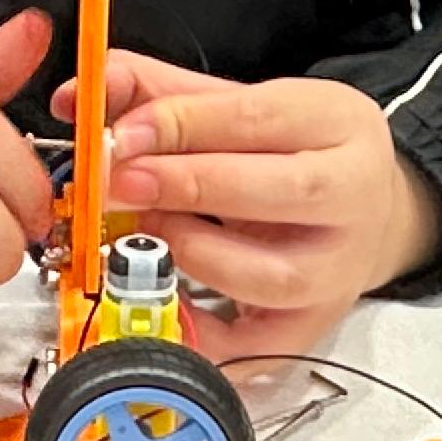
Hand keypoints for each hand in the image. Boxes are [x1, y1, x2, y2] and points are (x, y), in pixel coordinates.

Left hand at [66, 51, 441, 361]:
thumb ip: (159, 93)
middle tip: (120, 182)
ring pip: (273, 274)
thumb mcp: (239, 104)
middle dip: (186, 186)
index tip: (120, 134)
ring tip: (148, 232)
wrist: (365, 210)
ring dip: (194, 253)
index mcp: (337, 123)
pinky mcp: (316, 324)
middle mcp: (353, 196)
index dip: (180, 125)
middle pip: (279, 191)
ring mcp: (340, 268)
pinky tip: (167, 305)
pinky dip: (209, 336)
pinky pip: (261, 346)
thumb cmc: (290, 151)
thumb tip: (76, 97)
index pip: (257, 118)